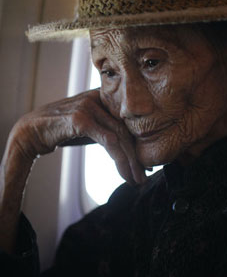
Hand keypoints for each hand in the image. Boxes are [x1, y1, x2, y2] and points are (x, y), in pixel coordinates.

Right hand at [10, 89, 146, 184]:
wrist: (30, 131)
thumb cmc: (60, 129)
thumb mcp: (88, 127)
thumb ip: (106, 129)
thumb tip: (128, 146)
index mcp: (102, 96)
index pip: (127, 121)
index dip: (139, 143)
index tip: (146, 164)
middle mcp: (97, 97)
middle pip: (126, 129)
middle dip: (137, 156)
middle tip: (144, 176)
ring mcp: (89, 106)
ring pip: (120, 136)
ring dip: (131, 162)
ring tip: (137, 180)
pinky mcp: (81, 119)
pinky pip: (108, 141)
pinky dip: (120, 159)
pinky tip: (124, 173)